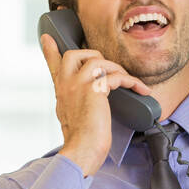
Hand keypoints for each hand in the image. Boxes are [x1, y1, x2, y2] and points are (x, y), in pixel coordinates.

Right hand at [39, 33, 153, 177]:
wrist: (82, 150)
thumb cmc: (81, 140)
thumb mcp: (69, 118)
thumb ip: (73, 102)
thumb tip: (85, 99)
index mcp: (60, 91)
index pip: (53, 65)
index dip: (50, 50)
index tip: (47, 38)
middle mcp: (66, 84)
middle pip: (74, 54)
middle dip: (94, 56)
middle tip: (108, 69)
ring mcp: (78, 85)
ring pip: (98, 61)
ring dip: (117, 70)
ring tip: (129, 83)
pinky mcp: (95, 89)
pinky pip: (116, 76)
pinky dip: (132, 82)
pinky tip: (141, 90)